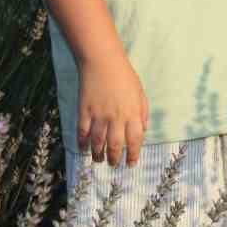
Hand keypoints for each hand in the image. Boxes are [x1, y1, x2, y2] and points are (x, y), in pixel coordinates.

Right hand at [77, 52, 148, 166]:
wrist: (102, 62)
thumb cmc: (124, 76)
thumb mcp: (140, 92)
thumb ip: (143, 112)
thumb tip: (144, 130)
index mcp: (132, 113)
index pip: (135, 140)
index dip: (133, 154)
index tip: (130, 164)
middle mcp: (116, 117)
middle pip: (115, 145)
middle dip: (114, 158)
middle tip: (113, 165)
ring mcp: (99, 115)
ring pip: (98, 142)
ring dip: (98, 154)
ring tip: (98, 160)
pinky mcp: (85, 111)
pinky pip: (83, 132)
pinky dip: (83, 143)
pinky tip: (83, 149)